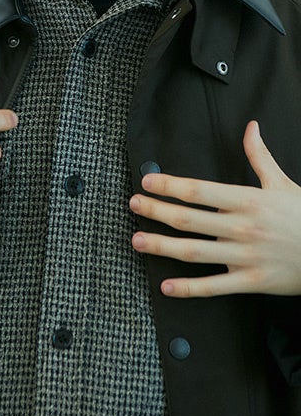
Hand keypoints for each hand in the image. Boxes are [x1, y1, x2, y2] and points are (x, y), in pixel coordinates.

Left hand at [130, 121, 300, 297]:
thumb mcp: (282, 183)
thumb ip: (260, 156)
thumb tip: (250, 127)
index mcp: (248, 200)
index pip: (200, 191)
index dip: (171, 186)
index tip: (147, 181)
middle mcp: (242, 227)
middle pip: (190, 219)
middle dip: (156, 211)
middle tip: (132, 205)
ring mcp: (245, 256)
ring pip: (195, 252)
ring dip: (162, 246)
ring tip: (137, 241)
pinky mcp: (252, 282)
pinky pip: (215, 287)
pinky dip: (190, 288)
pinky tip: (167, 286)